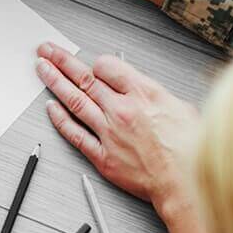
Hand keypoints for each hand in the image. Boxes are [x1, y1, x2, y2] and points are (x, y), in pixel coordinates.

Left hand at [36, 43, 199, 209]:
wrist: (186, 181)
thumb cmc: (190, 148)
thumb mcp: (181, 106)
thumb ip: (155, 94)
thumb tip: (141, 88)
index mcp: (143, 93)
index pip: (107, 66)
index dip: (97, 63)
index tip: (92, 64)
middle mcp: (121, 110)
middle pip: (84, 78)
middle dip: (61, 61)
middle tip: (47, 51)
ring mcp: (109, 132)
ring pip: (74, 100)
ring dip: (55, 82)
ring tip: (42, 69)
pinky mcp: (103, 156)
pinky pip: (75, 134)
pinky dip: (60, 119)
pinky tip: (50, 108)